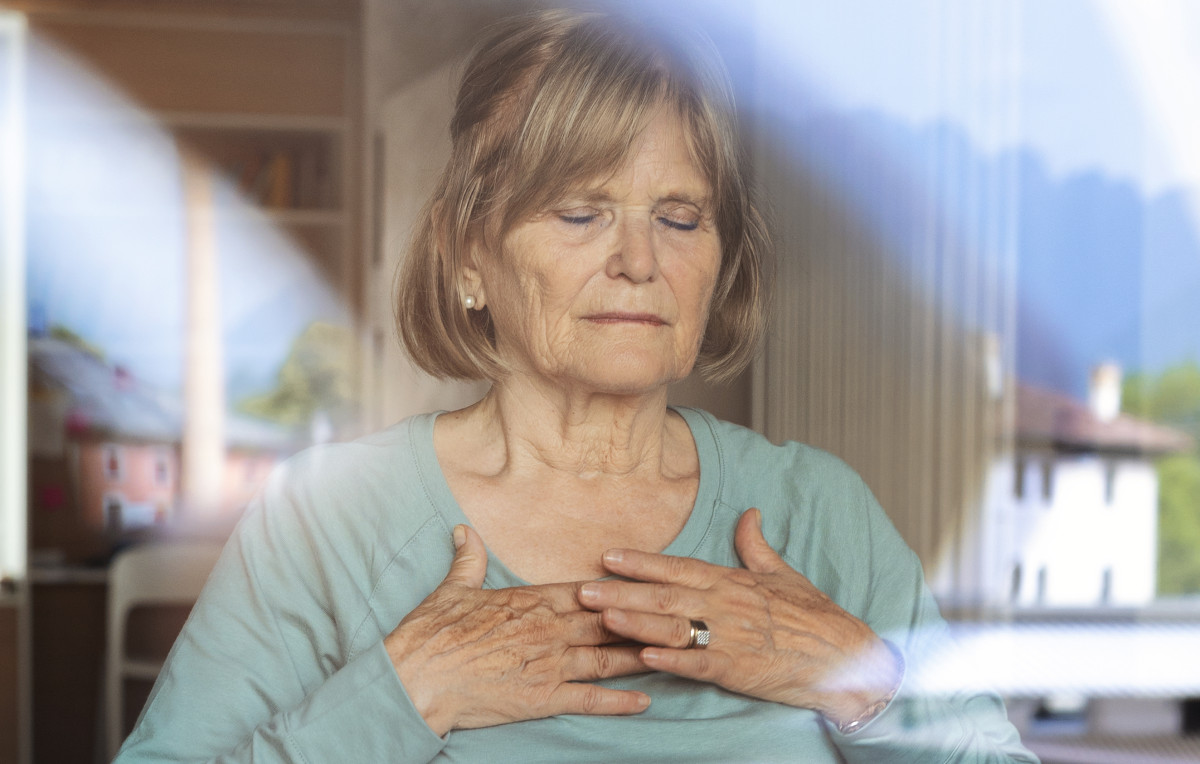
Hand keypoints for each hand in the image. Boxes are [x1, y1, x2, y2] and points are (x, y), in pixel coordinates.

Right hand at [383, 525, 649, 735]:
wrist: (417, 677)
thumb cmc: (431, 633)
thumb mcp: (452, 589)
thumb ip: (469, 559)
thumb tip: (466, 530)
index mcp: (531, 600)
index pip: (586, 590)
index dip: (619, 589)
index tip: (647, 585)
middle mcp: (548, 629)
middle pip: (608, 621)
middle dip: (644, 619)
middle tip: (677, 617)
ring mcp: (549, 664)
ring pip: (607, 657)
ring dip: (643, 655)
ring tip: (675, 654)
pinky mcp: (542, 698)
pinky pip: (589, 699)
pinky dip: (619, 700)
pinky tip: (645, 699)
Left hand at [576, 509, 901, 726]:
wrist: (846, 656)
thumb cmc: (813, 616)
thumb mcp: (783, 573)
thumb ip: (756, 545)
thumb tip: (748, 513)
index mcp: (732, 581)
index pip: (679, 567)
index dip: (641, 563)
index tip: (608, 556)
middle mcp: (727, 605)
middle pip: (665, 596)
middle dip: (622, 592)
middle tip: (583, 589)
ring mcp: (731, 637)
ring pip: (675, 628)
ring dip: (636, 623)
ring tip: (602, 618)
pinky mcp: (738, 669)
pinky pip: (699, 664)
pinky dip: (672, 661)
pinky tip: (645, 657)